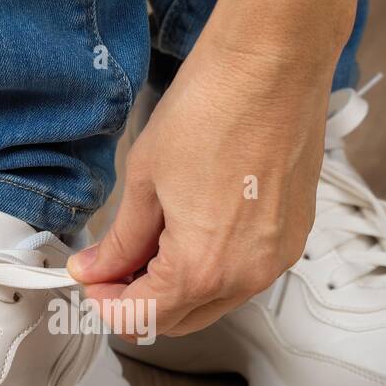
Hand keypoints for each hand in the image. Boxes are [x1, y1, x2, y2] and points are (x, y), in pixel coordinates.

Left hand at [68, 41, 329, 336]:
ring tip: (149, 242)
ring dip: (176, 288)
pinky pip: (244, 275)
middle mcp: (246, 276)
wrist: (274, 64)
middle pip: (180, 321)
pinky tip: (190, 231)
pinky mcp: (293, 237)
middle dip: (139, 302)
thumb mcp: (144, 179)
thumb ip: (119, 239)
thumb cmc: (213, 107)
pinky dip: (212, 269)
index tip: (92, 280)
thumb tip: (95, 269)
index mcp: (202, 268)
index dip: (107, 303)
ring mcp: (276, 259)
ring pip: (214, 302)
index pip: (143, 317)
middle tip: (111, 267)